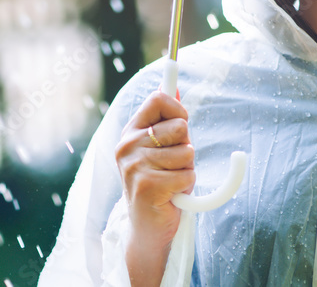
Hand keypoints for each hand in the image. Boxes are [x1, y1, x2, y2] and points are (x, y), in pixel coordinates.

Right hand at [115, 89, 194, 285]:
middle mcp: (128, 145)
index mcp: (131, 131)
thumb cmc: (160, 184)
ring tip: (172, 181)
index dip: (179, 109)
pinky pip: (187, 175)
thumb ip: (167, 121)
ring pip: (187, 153)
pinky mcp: (147, 186)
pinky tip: (172, 195)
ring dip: (187, 169)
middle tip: (174, 165)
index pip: (158, 99)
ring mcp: (135, 165)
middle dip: (186, 147)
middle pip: (179, 126)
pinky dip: (187, 185)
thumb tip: (175, 87)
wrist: (146, 228)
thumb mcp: (161, 148)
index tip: (182, 125)